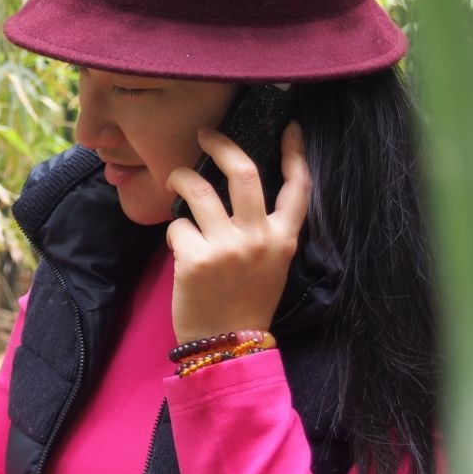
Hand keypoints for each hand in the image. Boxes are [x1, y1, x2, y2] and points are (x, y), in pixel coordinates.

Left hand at [164, 121, 310, 342]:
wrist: (228, 345)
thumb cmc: (247, 302)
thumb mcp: (272, 265)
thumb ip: (265, 229)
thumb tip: (240, 189)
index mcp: (283, 238)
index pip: (298, 187)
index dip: (295, 153)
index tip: (289, 128)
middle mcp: (258, 237)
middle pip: (243, 172)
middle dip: (221, 144)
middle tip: (205, 134)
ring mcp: (226, 247)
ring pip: (198, 189)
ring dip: (181, 178)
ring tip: (174, 180)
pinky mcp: (195, 258)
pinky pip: (176, 225)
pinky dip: (174, 230)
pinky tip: (179, 247)